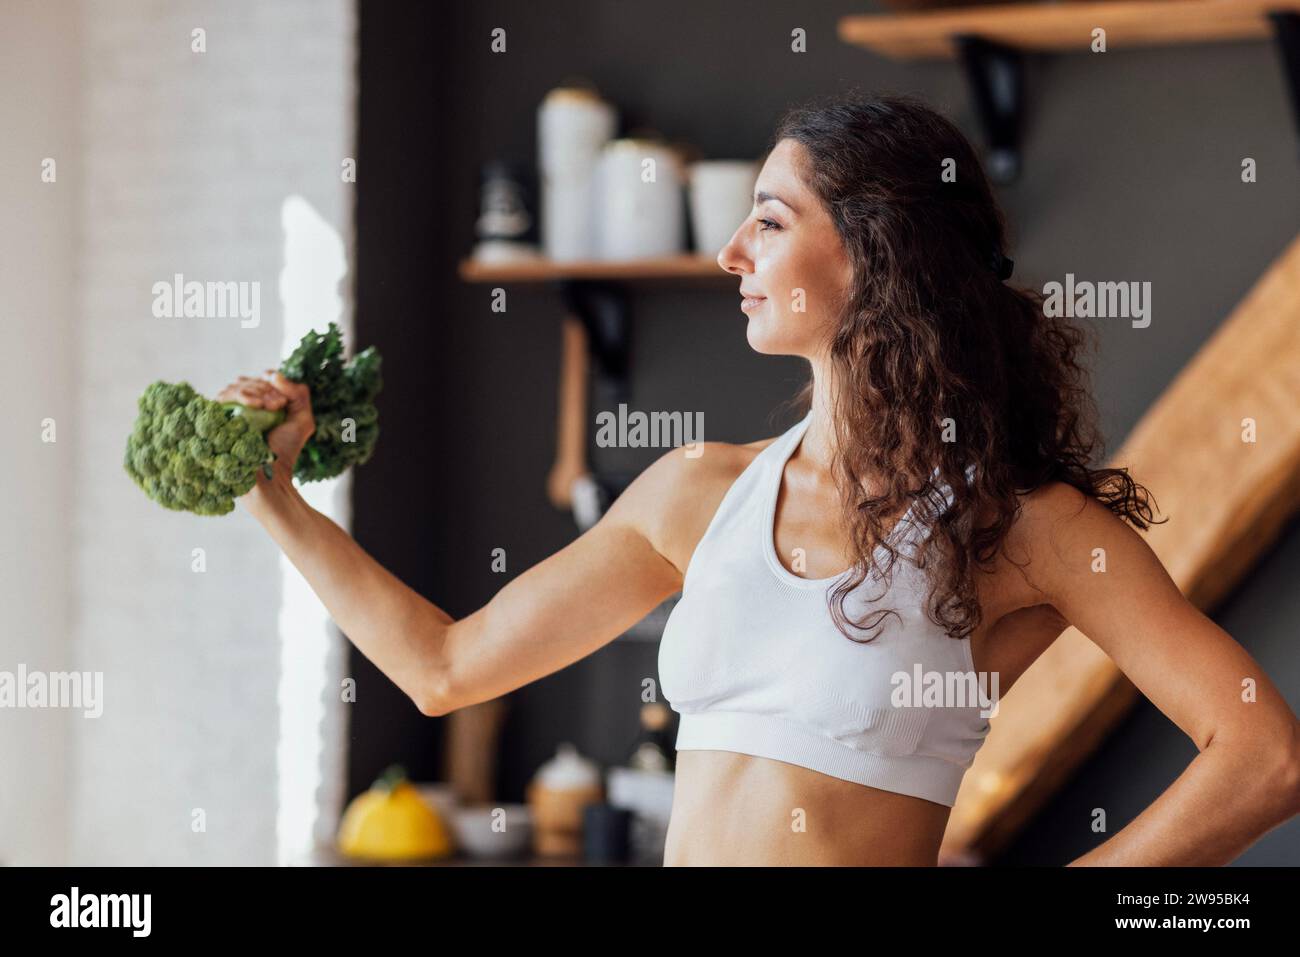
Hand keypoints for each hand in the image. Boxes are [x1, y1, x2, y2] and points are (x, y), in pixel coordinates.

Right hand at [216, 369, 314, 492]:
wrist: (270, 473)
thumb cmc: (285, 450)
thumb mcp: (302, 418)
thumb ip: (298, 393)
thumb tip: (274, 375)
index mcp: (258, 402)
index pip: (261, 379)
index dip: (273, 383)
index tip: (284, 400)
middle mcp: (240, 405)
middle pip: (249, 380)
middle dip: (267, 389)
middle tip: (279, 404)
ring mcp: (227, 411)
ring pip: (236, 386)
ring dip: (258, 392)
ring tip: (271, 407)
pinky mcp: (216, 418)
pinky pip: (224, 397)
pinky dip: (243, 397)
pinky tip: (257, 406)